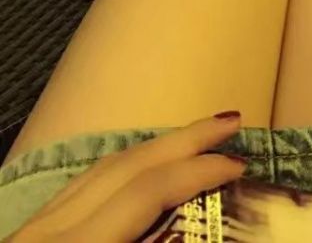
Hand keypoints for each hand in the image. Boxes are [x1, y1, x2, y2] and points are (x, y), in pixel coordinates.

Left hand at [11, 113, 244, 242]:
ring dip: (157, 147)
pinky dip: (127, 165)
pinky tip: (146, 166)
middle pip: (128, 166)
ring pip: (104, 167)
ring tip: (200, 137)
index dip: (196, 174)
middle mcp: (55, 231)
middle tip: (232, 120)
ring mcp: (39, 228)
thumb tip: (195, 240)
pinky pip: (86, 183)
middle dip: (184, 139)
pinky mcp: (33, 233)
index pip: (146, 193)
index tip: (239, 166)